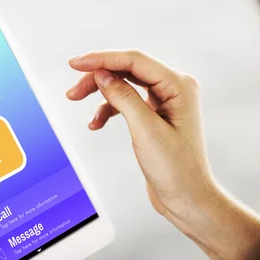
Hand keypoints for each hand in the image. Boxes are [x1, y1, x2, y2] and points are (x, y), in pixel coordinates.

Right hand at [67, 50, 217, 233]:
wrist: (187, 199)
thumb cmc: (176, 170)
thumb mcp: (146, 132)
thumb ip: (123, 98)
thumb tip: (102, 74)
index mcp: (179, 86)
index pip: (135, 61)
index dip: (102, 59)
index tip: (75, 64)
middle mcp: (173, 89)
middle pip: (128, 70)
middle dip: (98, 77)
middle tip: (72, 92)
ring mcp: (164, 102)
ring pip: (124, 85)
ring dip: (99, 93)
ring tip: (76, 102)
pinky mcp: (154, 117)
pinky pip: (126, 103)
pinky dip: (108, 109)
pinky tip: (95, 123)